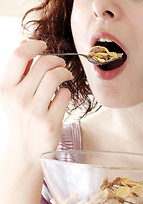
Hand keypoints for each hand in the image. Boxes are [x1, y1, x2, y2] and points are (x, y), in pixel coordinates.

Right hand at [0, 40, 71, 160]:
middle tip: (61, 65)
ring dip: (65, 72)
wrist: (26, 150)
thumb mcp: (13, 96)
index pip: (18, 56)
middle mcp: (18, 99)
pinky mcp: (50, 122)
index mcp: (6, 89)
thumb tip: (27, 45)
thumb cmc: (22, 120)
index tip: (44, 45)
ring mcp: (34, 112)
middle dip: (57, 60)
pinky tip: (62, 96)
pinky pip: (65, 95)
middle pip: (43, 64)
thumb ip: (20, 73)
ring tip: (66, 75)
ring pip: (56, 76)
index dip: (33, 45)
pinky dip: (67, 91)